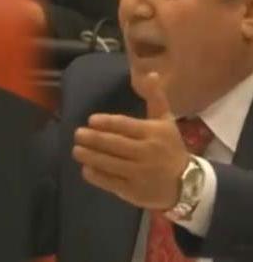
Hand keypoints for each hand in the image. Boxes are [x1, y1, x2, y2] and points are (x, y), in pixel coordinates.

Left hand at [72, 72, 188, 209]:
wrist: (188, 184)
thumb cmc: (170, 148)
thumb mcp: (166, 122)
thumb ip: (155, 98)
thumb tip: (152, 73)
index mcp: (153, 133)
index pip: (124, 125)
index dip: (106, 122)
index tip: (90, 120)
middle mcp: (146, 153)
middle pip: (114, 144)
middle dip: (93, 139)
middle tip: (77, 134)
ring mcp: (139, 174)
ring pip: (109, 163)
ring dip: (89, 156)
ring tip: (76, 150)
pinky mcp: (134, 191)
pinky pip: (111, 182)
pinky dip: (96, 175)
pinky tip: (86, 169)